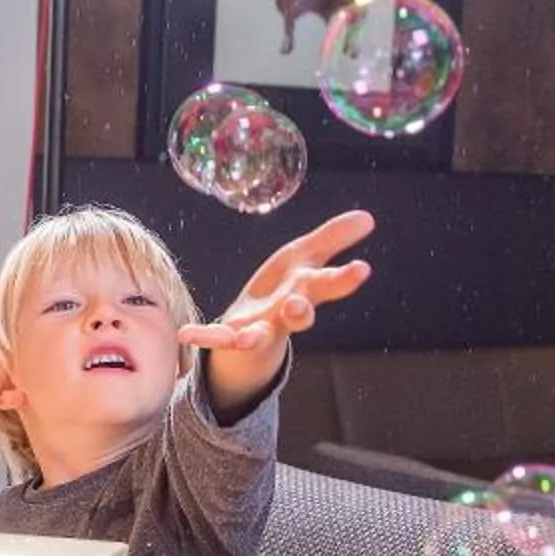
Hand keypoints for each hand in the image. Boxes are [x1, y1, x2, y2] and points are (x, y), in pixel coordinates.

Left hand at [180, 209, 374, 404]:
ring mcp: (258, 330)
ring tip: (246, 337)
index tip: (362, 269)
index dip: (344, 278)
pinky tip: (185, 333)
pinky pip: (216, 338)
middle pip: (297, 313)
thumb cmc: (284, 289)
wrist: (252, 333)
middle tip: (299, 309)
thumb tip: (369, 216)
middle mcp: (284, 314)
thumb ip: (333, 239)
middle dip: (300, 311)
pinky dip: (203, 336)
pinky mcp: (229, 338)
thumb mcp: (305, 259)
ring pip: (260, 335)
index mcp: (304, 290)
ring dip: (254, 336)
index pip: (327, 283)